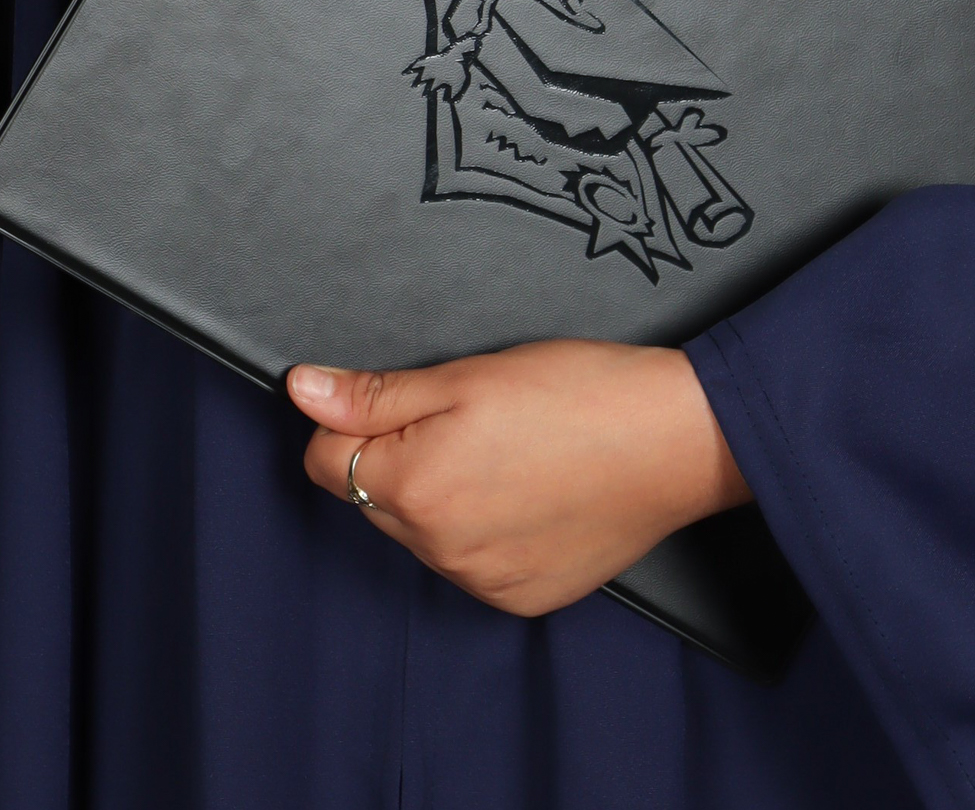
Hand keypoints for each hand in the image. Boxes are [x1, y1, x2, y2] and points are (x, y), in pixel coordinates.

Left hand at [288, 340, 751, 616]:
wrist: (672, 442)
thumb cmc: (576, 392)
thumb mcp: (467, 374)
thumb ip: (376, 394)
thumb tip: (302, 390)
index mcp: (415, 486)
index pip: (326, 462)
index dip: (354, 422)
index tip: (403, 401)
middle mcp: (440, 549)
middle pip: (375, 500)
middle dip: (402, 460)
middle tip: (470, 418)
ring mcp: (482, 582)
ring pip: (423, 535)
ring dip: (443, 497)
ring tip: (508, 452)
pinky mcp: (522, 599)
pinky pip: (472, 565)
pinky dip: (486, 532)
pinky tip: (530, 492)